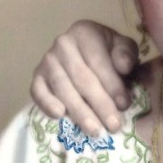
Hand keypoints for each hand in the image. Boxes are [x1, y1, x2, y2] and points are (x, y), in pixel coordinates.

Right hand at [30, 20, 137, 135]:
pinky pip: (38, 92)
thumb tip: (123, 67)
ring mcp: (47, 61)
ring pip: (63, 88)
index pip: (99, 62)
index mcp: (85, 32)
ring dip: (79, 111)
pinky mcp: (36, 76)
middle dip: (100, 104)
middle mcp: (63, 44)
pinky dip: (47, 104)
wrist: (88, 51)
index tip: (124, 105)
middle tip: (113, 125)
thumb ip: (126, 54)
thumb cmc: (110, 51)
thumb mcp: (123, 47)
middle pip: (82, 78)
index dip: (112, 85)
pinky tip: (60, 116)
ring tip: (95, 130)